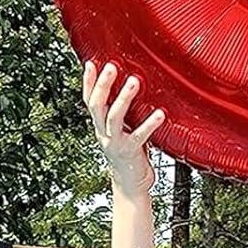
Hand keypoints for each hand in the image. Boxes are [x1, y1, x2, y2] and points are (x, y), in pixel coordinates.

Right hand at [83, 60, 164, 193]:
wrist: (130, 184)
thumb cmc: (128, 153)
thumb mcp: (120, 130)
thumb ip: (121, 112)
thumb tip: (129, 86)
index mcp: (100, 125)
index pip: (88, 100)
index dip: (87, 82)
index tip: (91, 63)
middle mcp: (104, 132)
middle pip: (97, 105)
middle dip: (103, 85)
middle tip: (112, 67)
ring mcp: (115, 142)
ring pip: (114, 117)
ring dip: (123, 98)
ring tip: (134, 81)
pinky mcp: (130, 151)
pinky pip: (139, 136)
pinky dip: (150, 124)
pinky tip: (160, 114)